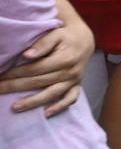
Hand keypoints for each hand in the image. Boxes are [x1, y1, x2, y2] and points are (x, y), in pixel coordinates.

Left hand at [0, 0, 95, 115]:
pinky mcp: (77, 85)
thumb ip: (42, 44)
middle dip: (16, 87)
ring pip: (51, 94)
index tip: (1, 76)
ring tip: (14, 108)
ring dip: (32, 102)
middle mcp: (70, 72)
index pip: (35, 69)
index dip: (16, 74)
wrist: (84, 39)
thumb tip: (27, 55)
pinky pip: (70, 99)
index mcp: (64, 59)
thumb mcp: (56, 34)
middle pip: (39, 82)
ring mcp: (74, 80)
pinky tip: (46, 114)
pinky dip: (60, 107)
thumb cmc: (65, 36)